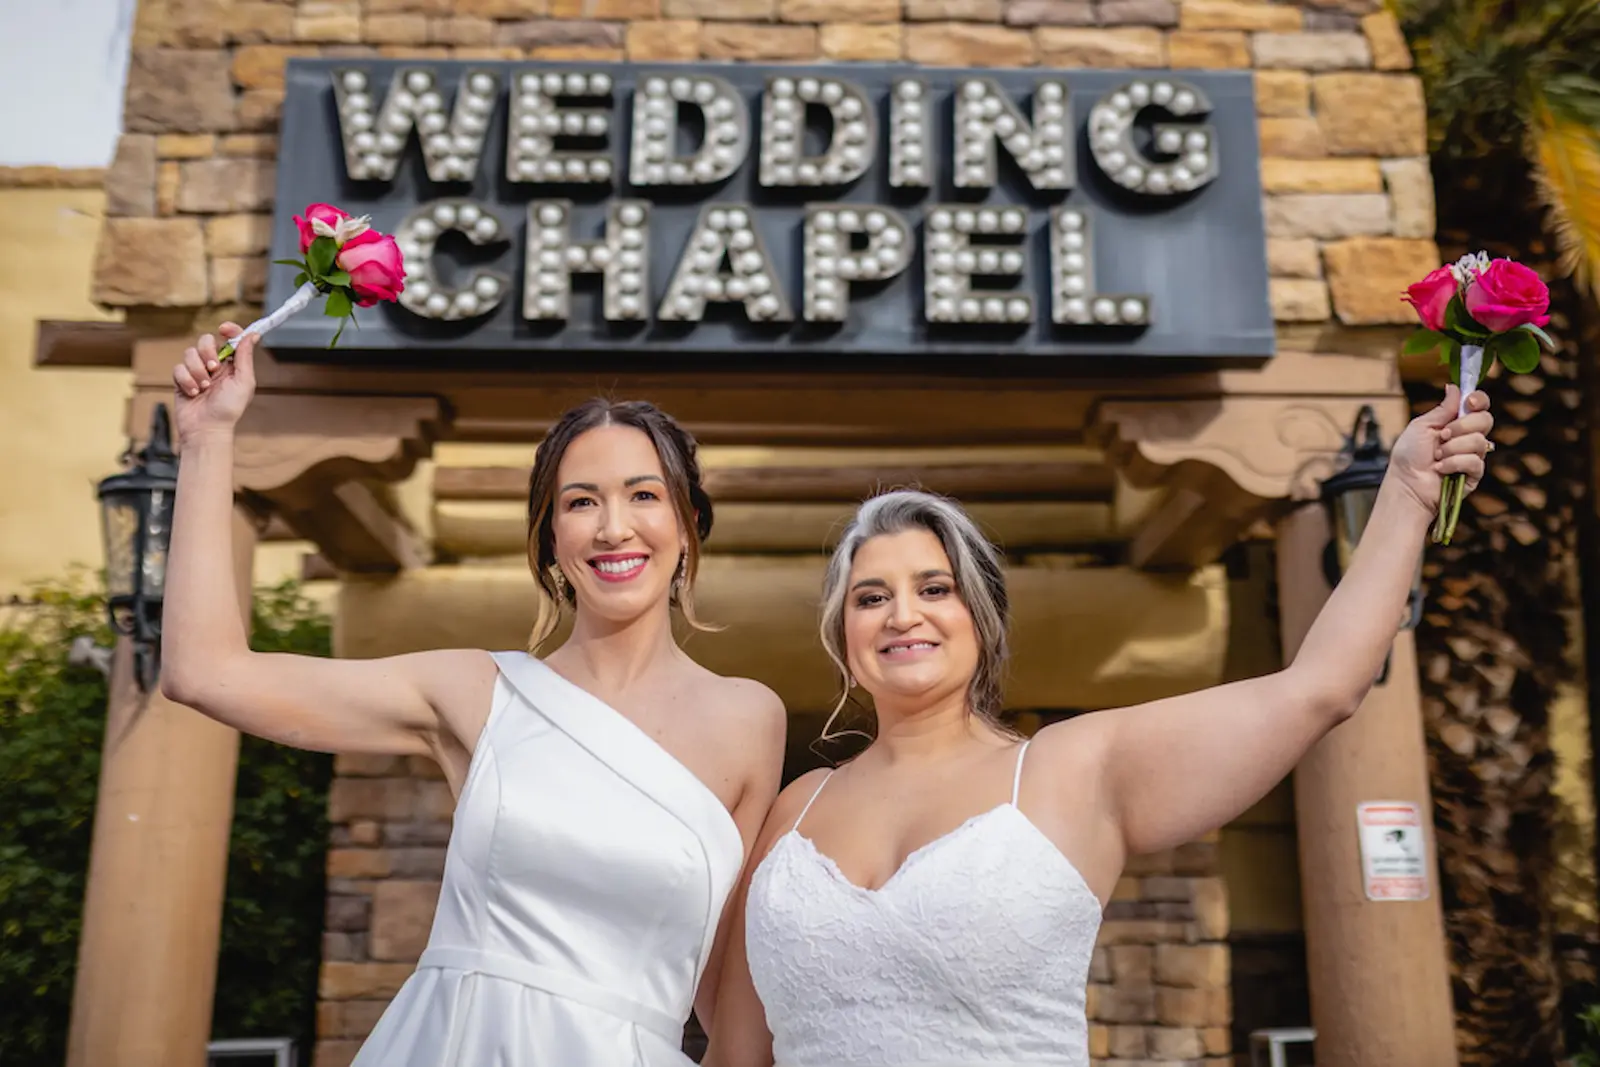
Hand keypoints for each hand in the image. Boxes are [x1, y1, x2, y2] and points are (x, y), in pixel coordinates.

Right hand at [172, 323, 256, 442]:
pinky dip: (186, 380)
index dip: (229, 330)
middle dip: (207, 352)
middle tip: (213, 368)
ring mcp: (197, 371)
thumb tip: (252, 335)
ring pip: (190, 353)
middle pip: (206, 341)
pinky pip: (178, 368)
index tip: (224, 329)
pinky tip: (193, 393)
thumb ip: (245, 357)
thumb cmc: (228, 409)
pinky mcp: (182, 379)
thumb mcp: (243, 382)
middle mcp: (214, 366)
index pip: (230, 339)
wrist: (206, 428)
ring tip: (204, 387)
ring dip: (197, 371)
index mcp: (232, 365)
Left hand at [1388, 384, 1493, 516]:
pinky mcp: (1474, 474)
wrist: (1406, 483)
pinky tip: (1441, 468)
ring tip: (1437, 456)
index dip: (1479, 400)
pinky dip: (1454, 463)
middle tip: (1443, 435)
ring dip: (1452, 448)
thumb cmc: (1409, 456)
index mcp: (1456, 423)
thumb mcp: (1422, 426)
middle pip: (1485, 420)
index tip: (1468, 402)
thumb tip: (1454, 387)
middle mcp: (1467, 437)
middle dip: (1461, 426)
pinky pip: (1474, 461)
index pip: (1480, 406)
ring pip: (1479, 441)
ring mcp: (1472, 455)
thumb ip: (1442, 409)